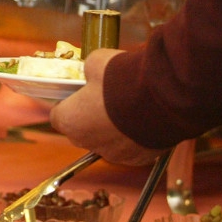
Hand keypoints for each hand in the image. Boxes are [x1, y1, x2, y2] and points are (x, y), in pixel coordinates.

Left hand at [50, 49, 164, 165]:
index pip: (59, 116)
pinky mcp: (139, 158)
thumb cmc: (121, 79)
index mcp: (71, 121)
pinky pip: (131, 148)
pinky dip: (134, 136)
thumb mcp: (95, 62)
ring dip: (113, 129)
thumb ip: (88, 72)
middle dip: (89, 117)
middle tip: (103, 100)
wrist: (162, 97)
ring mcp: (115, 154)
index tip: (76, 95)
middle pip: (82, 131)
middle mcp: (89, 143)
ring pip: (108, 142)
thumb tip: (92, 72)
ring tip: (127, 108)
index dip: (67, 104)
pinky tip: (143, 120)